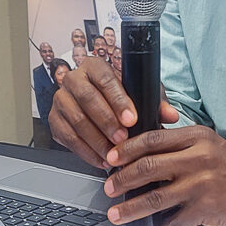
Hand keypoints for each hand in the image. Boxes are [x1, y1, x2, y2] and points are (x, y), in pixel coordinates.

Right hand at [49, 56, 178, 167]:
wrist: (96, 104)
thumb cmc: (119, 97)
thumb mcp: (139, 93)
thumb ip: (155, 102)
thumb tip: (170, 115)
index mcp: (94, 66)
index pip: (105, 79)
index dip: (119, 100)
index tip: (132, 119)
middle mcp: (73, 79)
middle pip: (87, 98)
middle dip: (106, 121)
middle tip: (122, 139)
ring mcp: (61, 99)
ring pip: (76, 120)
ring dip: (96, 140)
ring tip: (113, 154)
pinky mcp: (55, 120)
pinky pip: (67, 138)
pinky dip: (85, 152)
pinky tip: (101, 159)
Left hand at [102, 126, 225, 225]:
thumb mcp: (209, 145)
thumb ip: (181, 146)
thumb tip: (144, 154)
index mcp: (196, 137)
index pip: (152, 139)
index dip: (127, 149)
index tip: (111, 158)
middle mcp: (198, 157)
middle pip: (148, 166)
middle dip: (122, 179)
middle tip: (109, 188)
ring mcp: (202, 183)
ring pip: (156, 196)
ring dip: (131, 208)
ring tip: (117, 214)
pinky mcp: (208, 207)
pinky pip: (176, 223)